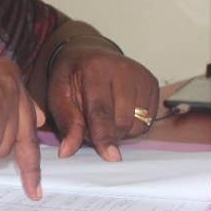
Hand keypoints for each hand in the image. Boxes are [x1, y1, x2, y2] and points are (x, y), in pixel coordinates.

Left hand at [47, 42, 158, 160]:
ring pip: (139, 124)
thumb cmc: (72, 77)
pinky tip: (120, 112)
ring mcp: (141, 74)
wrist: (89, 53)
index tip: (110, 156)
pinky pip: (149, 120)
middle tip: (91, 123)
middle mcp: (122, 69)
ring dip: (121, 131)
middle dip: (107, 134)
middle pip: (122, 121)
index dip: (104, 136)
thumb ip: (67, 123)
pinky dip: (134, 124)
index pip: (101, 110)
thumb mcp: (59, 96)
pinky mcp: (152, 82)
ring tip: (106, 117)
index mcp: (95, 69)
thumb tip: (68, 151)